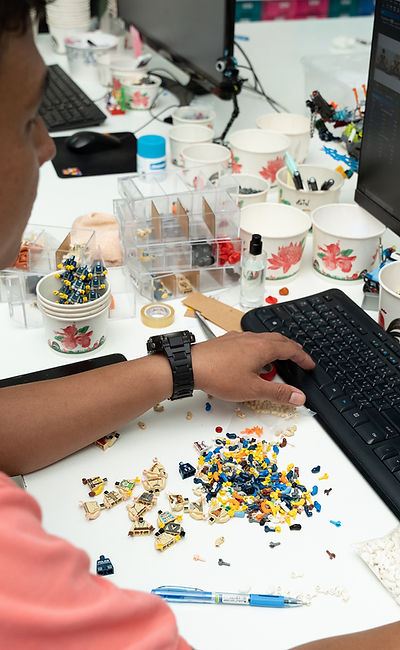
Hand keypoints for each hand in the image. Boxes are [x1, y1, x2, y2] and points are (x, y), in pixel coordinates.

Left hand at [191, 331, 314, 404]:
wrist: (191, 365)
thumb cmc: (220, 375)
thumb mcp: (253, 389)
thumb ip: (278, 393)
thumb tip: (299, 396)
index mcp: (263, 347)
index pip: (291, 349)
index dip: (303, 357)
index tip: (310, 364)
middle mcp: (252, 338)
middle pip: (279, 339)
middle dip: (291, 349)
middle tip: (299, 358)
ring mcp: (238, 337)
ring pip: (263, 338)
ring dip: (275, 346)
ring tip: (278, 358)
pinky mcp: (226, 340)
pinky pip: (249, 340)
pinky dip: (259, 346)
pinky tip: (252, 357)